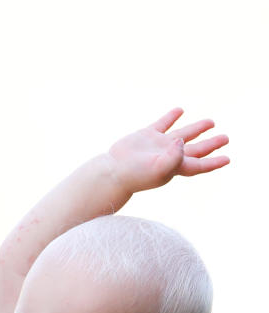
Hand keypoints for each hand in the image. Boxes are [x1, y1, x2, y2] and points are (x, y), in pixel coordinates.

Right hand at [107, 107, 228, 193]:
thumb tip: (182, 141)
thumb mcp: (157, 169)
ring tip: (211, 122)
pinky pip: (163, 124)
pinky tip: (180, 110)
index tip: (227, 159)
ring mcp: (158, 145)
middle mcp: (169, 155)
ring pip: (183, 134)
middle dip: (211, 144)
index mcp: (175, 166)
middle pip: (196, 149)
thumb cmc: (134, 175)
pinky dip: (172, 117)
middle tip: (225, 138)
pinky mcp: (146, 135)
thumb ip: (174, 157)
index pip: (199, 164)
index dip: (213, 162)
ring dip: (197, 128)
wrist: (112, 171)